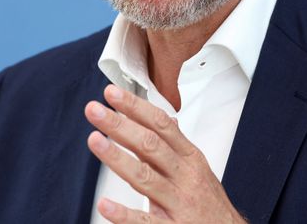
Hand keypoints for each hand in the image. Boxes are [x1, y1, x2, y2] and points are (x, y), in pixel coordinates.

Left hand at [85, 84, 245, 223]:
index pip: (161, 125)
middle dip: (120, 125)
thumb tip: (165, 120)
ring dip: (117, 157)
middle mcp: (184, 177)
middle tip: (96, 111)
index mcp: (190, 159)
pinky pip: (145, 222)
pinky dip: (124, 214)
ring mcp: (178, 204)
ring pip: (145, 177)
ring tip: (95, 140)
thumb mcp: (199, 169)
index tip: (113, 95)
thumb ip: (177, 146)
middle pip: (150, 145)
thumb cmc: (211, 205)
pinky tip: (105, 204)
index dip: (136, 108)